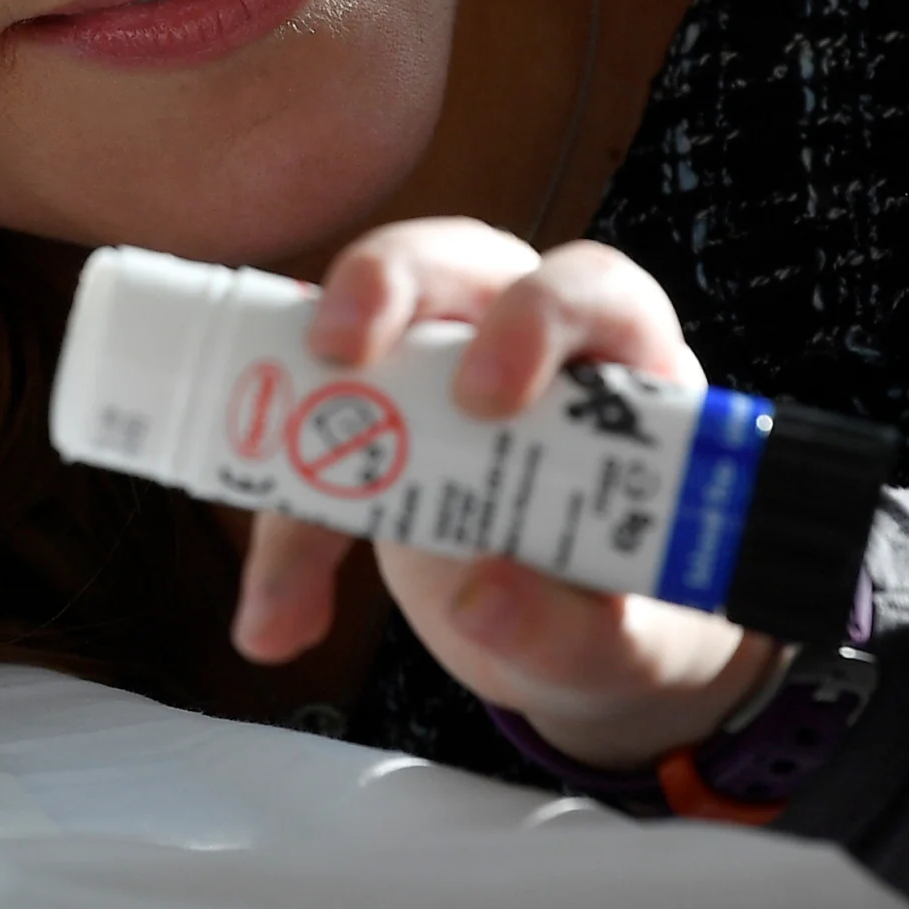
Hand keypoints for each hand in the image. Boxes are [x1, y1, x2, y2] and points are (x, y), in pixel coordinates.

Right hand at [228, 217, 779, 771]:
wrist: (589, 643)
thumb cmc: (633, 610)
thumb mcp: (630, 645)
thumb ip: (579, 630)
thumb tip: (483, 596)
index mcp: (620, 367)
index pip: (589, 290)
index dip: (538, 316)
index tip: (491, 396)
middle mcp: (527, 343)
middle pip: (458, 263)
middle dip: (391, 284)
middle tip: (343, 351)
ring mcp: (442, 376)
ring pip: (364, 324)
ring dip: (299, 378)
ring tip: (275, 489)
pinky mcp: (378, 430)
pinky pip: (308, 444)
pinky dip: (283, 526)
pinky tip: (279, 617)